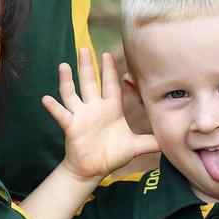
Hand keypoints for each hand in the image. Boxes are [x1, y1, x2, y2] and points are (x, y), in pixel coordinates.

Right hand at [41, 47, 159, 180]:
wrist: (93, 170)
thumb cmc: (112, 155)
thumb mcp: (136, 146)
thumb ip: (152, 141)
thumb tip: (171, 141)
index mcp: (111, 108)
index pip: (111, 84)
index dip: (110, 70)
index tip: (108, 54)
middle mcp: (94, 108)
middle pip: (90, 82)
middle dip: (88, 65)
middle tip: (84, 47)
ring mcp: (81, 115)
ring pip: (72, 93)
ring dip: (67, 80)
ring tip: (64, 65)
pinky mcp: (71, 126)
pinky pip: (61, 114)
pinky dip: (54, 107)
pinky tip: (46, 98)